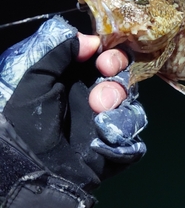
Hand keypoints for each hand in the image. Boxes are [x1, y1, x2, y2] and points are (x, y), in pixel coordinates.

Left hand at [0, 16, 146, 194]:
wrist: (31, 166)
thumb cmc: (28, 123)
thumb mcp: (36, 80)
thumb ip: (60, 53)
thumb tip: (90, 40)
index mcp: (78, 84)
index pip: (106, 63)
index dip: (111, 56)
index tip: (102, 57)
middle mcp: (96, 101)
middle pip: (123, 80)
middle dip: (117, 75)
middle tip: (106, 73)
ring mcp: (108, 124)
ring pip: (131, 104)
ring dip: (118, 101)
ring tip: (98, 109)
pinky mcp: (117, 146)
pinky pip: (133, 133)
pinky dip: (123, 129)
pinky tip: (106, 131)